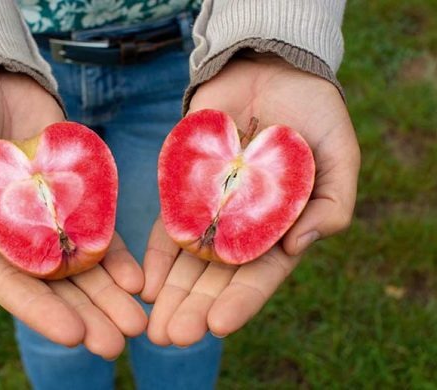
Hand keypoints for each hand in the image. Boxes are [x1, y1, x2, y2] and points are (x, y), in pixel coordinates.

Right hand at [0, 72, 146, 358]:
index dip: (42, 311)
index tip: (75, 334)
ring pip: (82, 263)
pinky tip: (138, 278)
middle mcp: (19, 235)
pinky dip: (117, 254)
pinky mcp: (77, 193)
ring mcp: (50, 216)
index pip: (12, 285)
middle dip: (86, 313)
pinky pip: (99, 228)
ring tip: (136, 320)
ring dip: (109, 294)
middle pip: (55, 285)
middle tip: (117, 342)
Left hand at [141, 55, 359, 345]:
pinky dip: (155, 252)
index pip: (259, 275)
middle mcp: (243, 227)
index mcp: (281, 229)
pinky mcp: (184, 186)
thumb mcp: (340, 157)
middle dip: (193, 307)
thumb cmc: (314, 115)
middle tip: (170, 336)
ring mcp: (212, 208)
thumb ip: (331, 205)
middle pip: (215, 277)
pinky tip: (142, 280)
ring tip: (151, 322)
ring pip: (187, 259)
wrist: (271, 71)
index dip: (240, 302)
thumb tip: (297, 249)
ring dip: (169, 291)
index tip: (217, 325)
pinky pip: (167, 224)